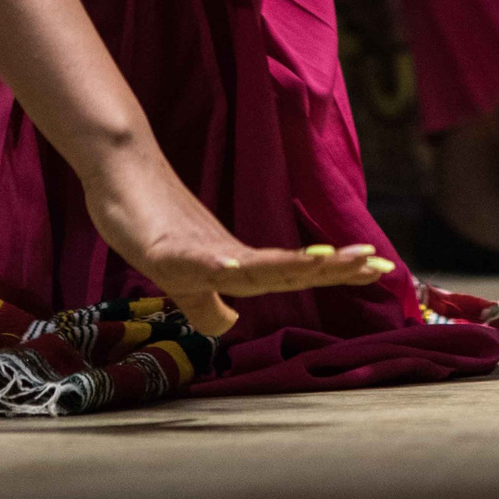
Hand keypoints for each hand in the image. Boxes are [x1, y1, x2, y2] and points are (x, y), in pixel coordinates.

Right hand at [83, 150, 391, 336]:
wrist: (120, 174)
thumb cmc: (152, 222)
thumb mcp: (181, 279)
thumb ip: (206, 302)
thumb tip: (227, 325)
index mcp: (234, 264)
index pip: (292, 273)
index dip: (333, 271)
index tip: (377, 266)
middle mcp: (225, 254)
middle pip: (284, 267)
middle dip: (331, 267)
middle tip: (378, 262)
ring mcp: (196, 249)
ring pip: (250, 263)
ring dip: (289, 265)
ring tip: (329, 264)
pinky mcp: (163, 247)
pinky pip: (191, 262)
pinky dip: (212, 266)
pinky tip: (231, 268)